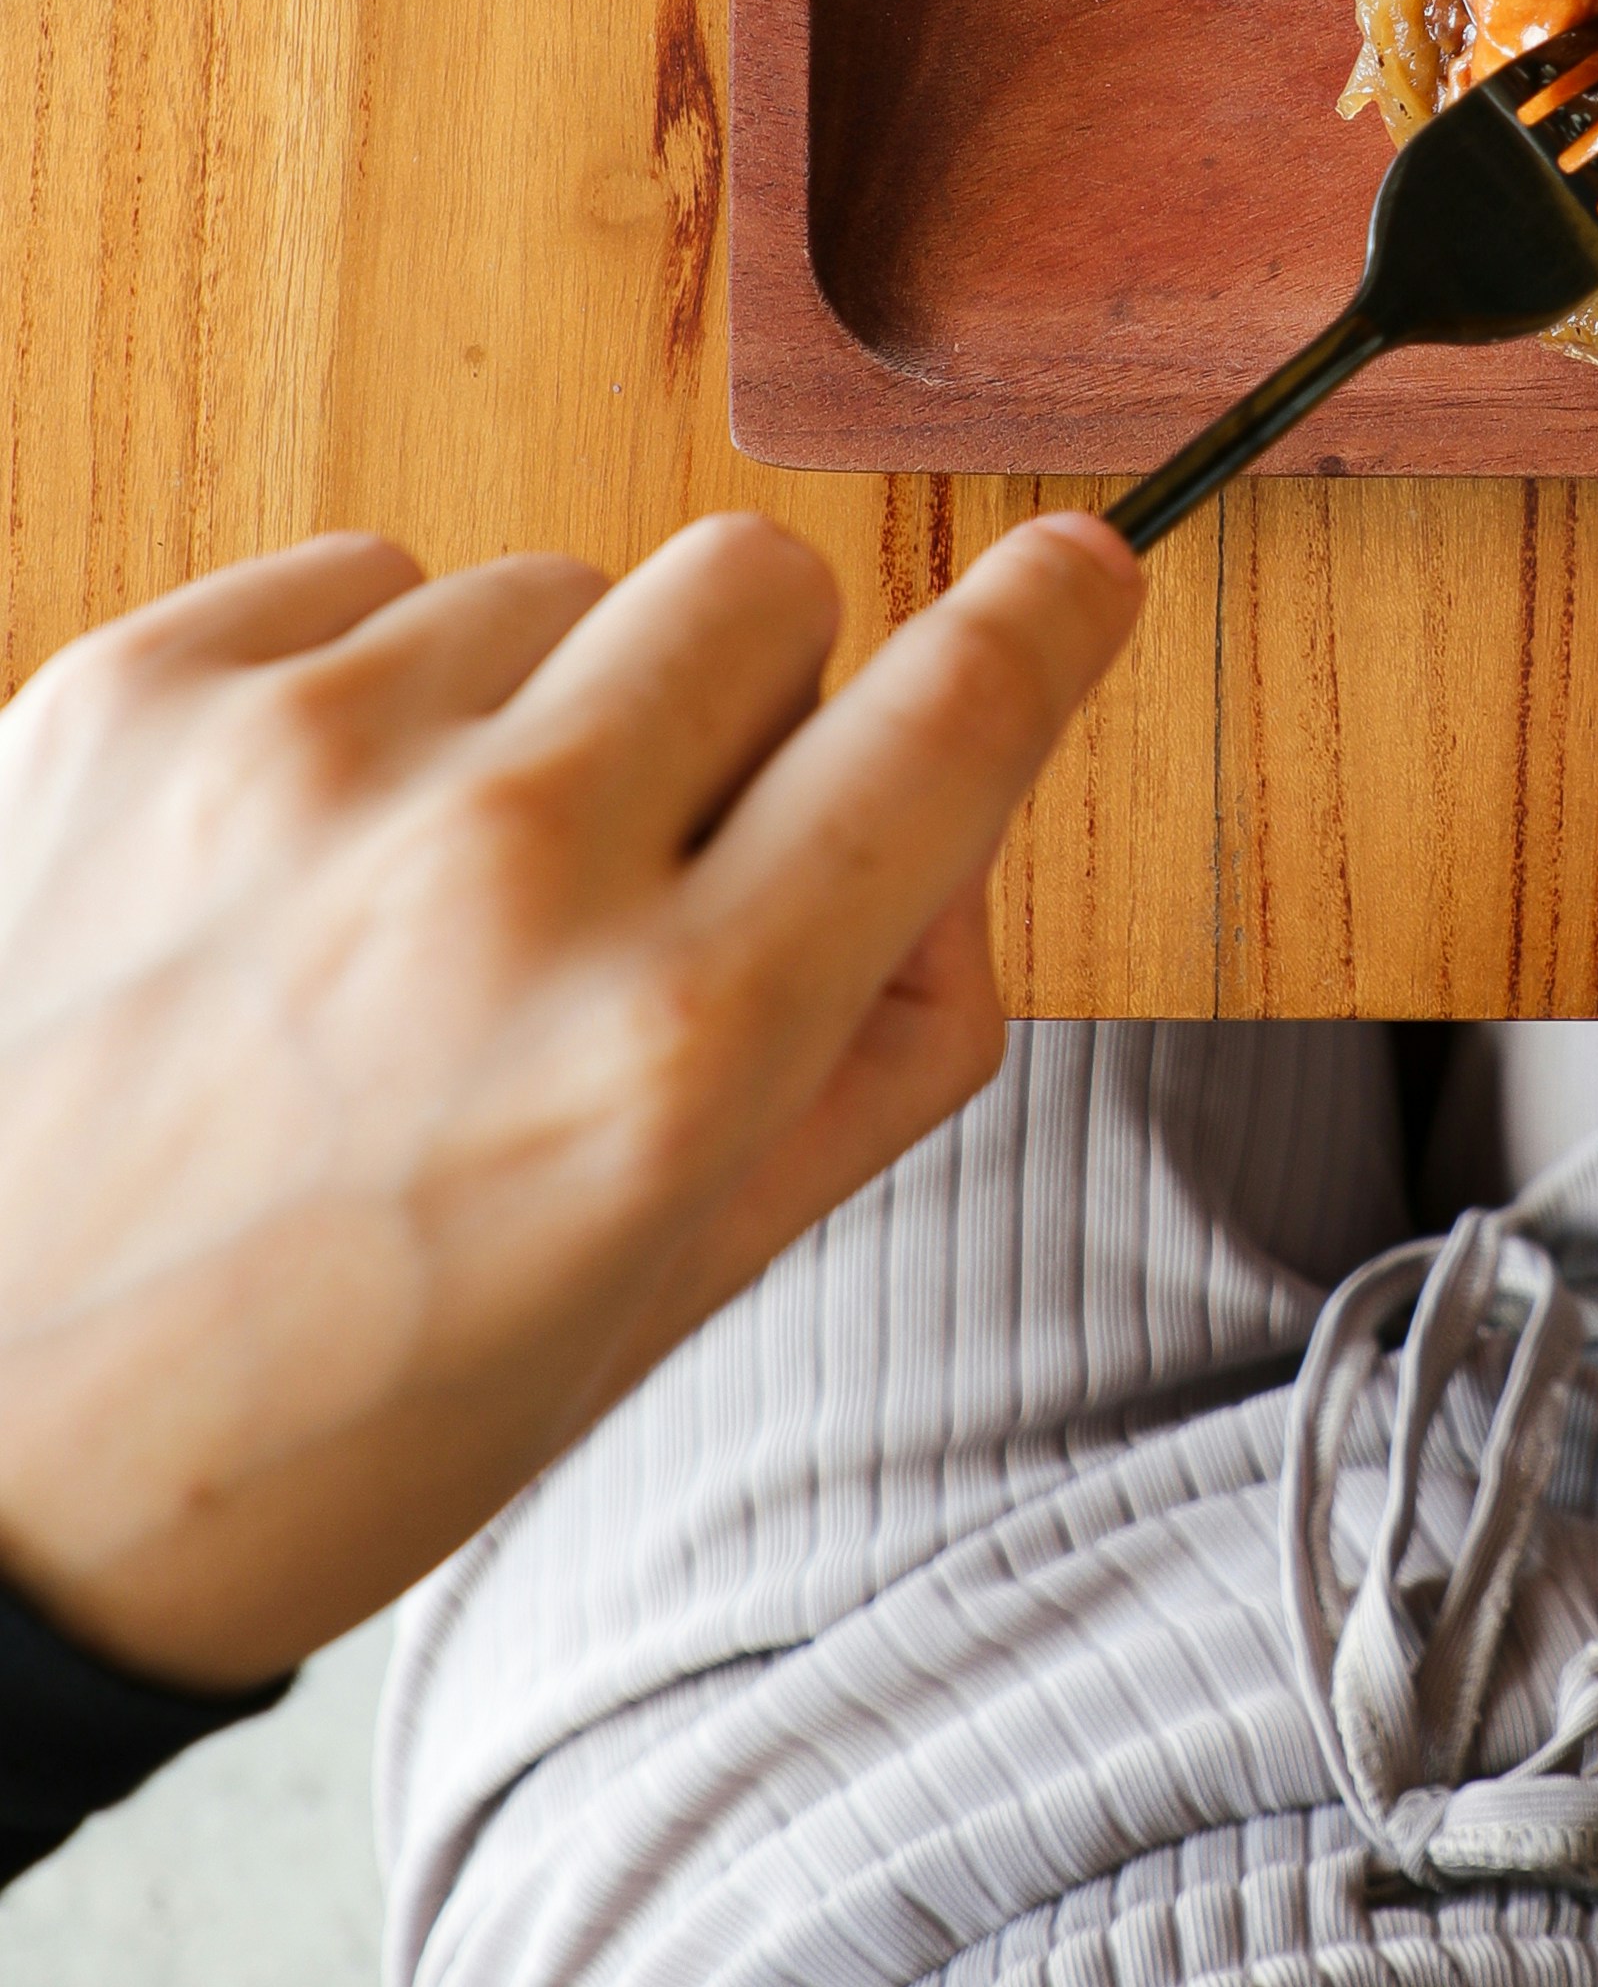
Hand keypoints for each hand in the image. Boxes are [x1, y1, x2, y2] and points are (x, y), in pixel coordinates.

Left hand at [0, 508, 1137, 1690]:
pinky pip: (358, 579)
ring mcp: (302, 762)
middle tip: (638, 861)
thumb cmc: (314, 1417)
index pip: (947, 733)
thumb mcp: (660, 1297)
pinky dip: (360, 693)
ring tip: (402, 910)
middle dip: (739, 706)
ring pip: (549, 587)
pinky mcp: (131, 694)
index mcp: (668, 1055)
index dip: (1044, 625)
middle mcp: (505, 877)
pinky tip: (287, 865)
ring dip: (528, 714)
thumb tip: (945, 840)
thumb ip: (877, 1055)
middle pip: (759, 588)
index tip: (1076, 569)